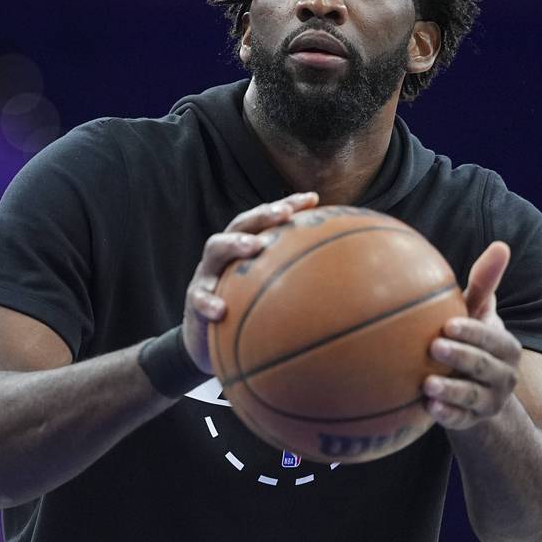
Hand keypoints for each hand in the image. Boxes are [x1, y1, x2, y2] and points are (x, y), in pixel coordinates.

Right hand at [182, 192, 318, 372]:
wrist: (205, 342)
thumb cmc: (246, 311)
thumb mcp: (269, 294)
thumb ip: (297, 284)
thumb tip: (347, 288)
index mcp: (245, 247)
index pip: (266, 219)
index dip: (287, 205)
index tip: (312, 199)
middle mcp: (225, 254)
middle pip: (241, 223)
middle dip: (263, 215)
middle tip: (285, 215)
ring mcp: (206, 274)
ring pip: (215, 249)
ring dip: (235, 244)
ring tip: (254, 247)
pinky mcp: (193, 300)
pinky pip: (198, 299)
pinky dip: (209, 302)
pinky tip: (221, 311)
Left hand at [423, 241, 521, 430]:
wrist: (478, 392)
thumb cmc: (472, 341)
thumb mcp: (477, 314)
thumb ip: (485, 284)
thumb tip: (502, 245)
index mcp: (505, 348)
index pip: (492, 338)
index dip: (473, 333)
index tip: (448, 324)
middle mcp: (503, 376)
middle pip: (484, 366)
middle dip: (462, 357)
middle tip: (434, 346)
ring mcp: (488, 401)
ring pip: (472, 397)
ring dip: (451, 391)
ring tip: (427, 385)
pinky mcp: (470, 422)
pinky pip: (459, 421)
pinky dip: (445, 416)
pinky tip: (426, 409)